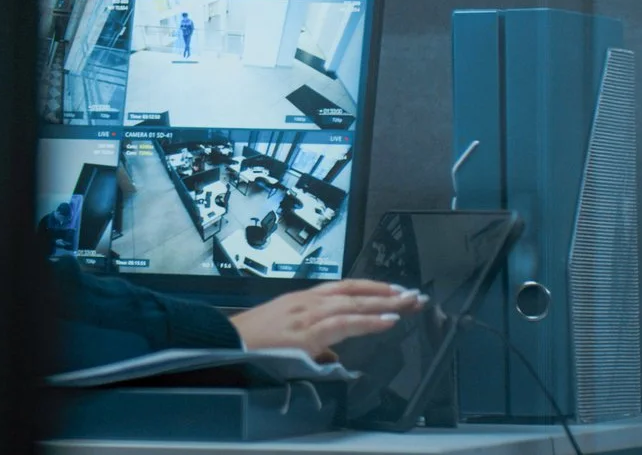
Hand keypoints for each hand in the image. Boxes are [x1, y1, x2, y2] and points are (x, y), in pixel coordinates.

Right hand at [229, 280, 424, 357]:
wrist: (226, 343)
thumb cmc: (252, 342)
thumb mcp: (288, 336)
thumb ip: (314, 343)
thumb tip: (334, 354)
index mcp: (303, 300)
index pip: (345, 288)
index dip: (373, 288)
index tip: (396, 290)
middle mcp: (308, 302)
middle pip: (355, 291)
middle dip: (388, 292)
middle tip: (415, 295)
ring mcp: (308, 315)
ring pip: (354, 303)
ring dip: (386, 303)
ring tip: (410, 304)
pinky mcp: (307, 332)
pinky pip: (345, 323)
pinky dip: (369, 321)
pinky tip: (388, 320)